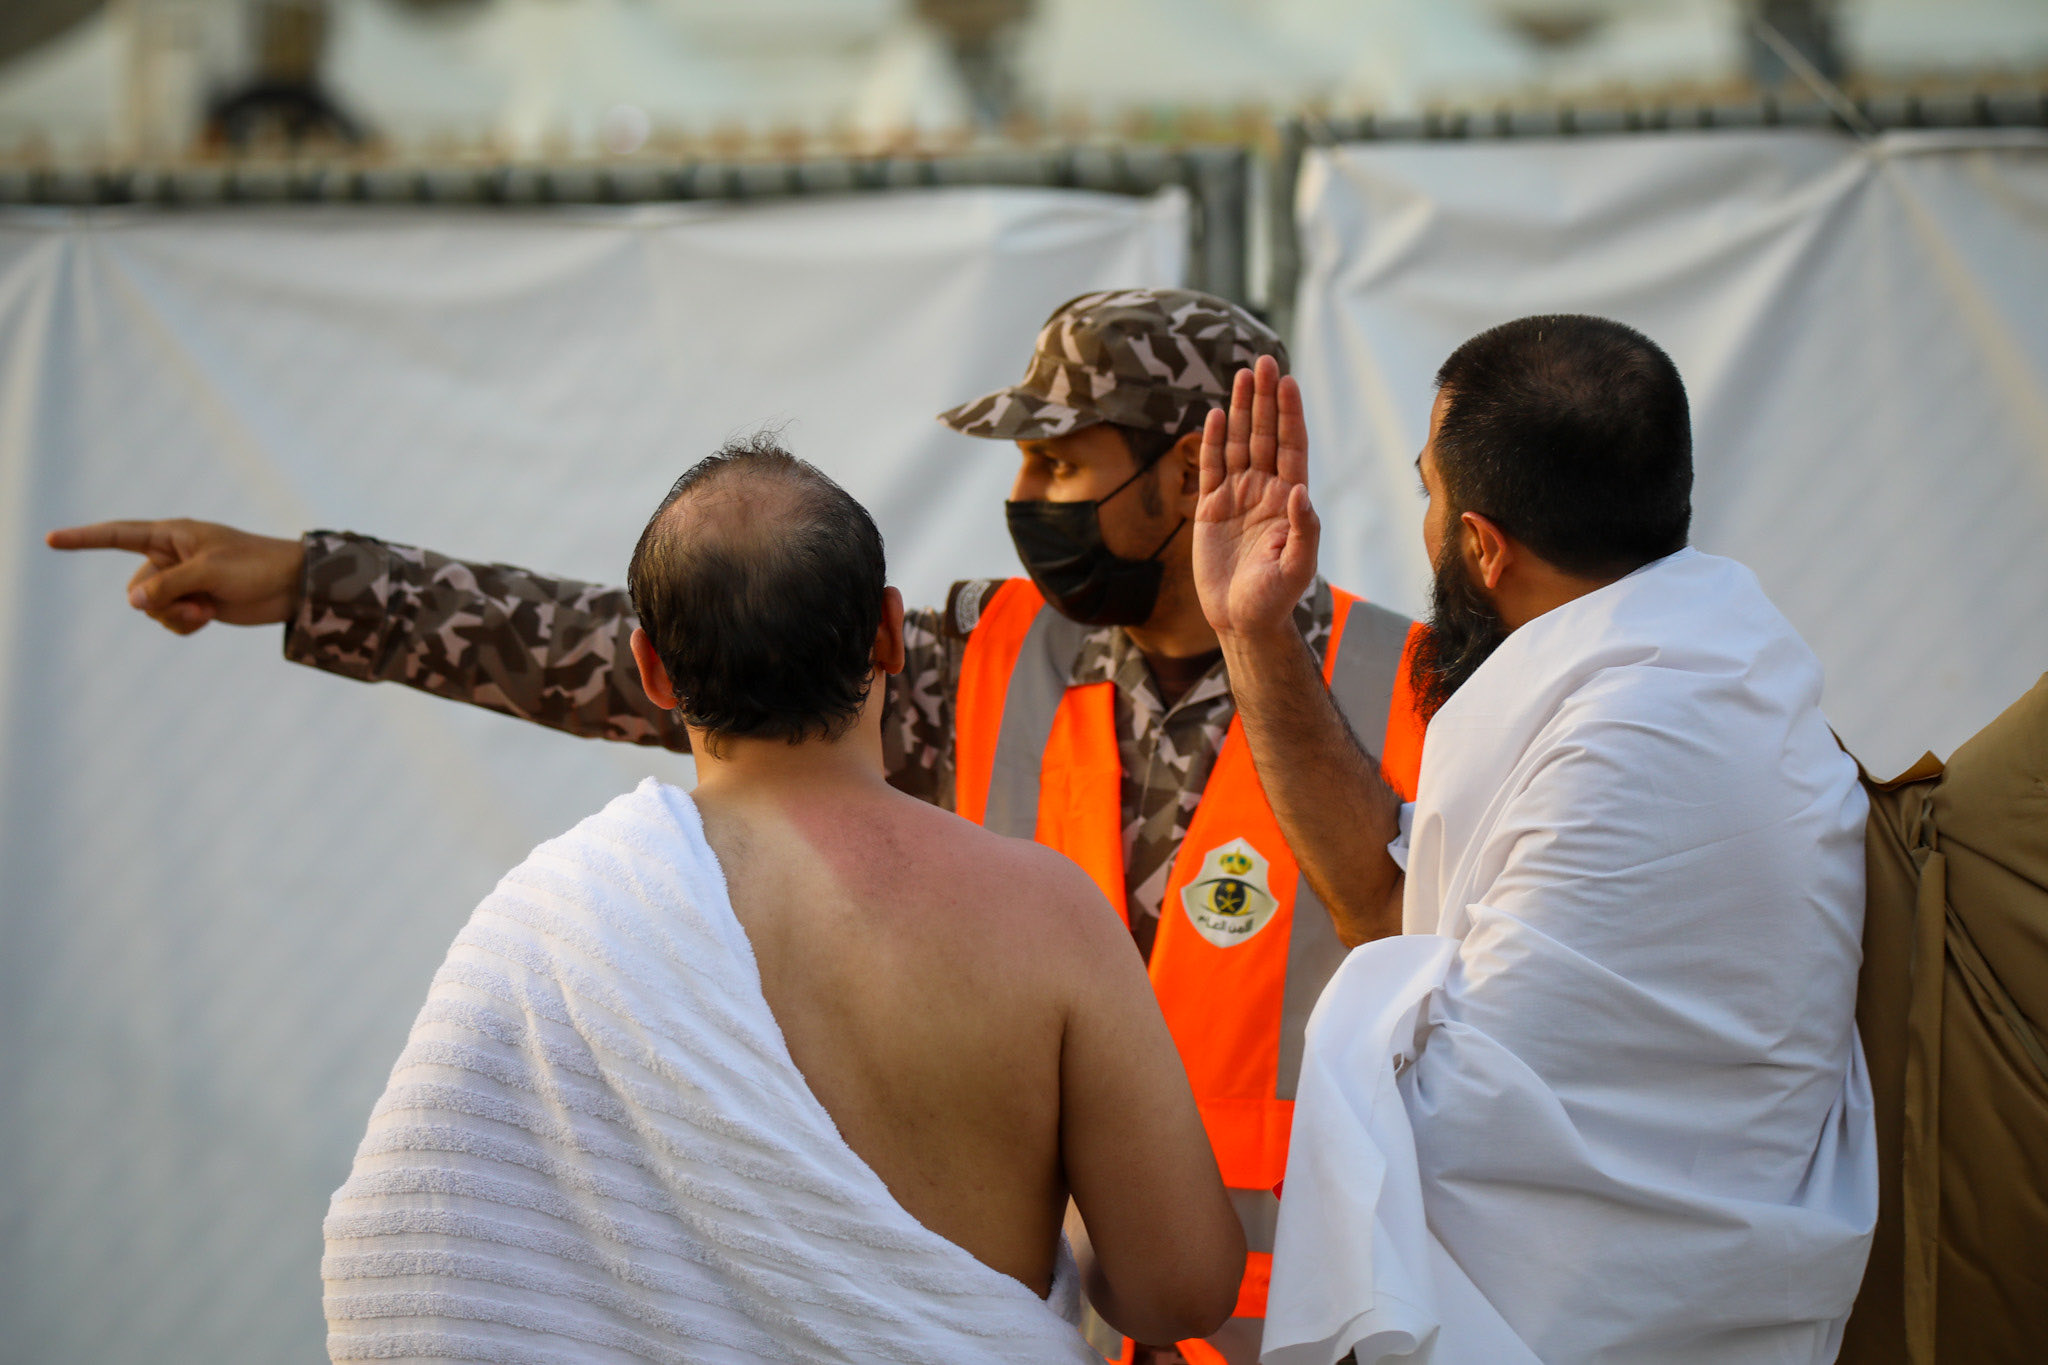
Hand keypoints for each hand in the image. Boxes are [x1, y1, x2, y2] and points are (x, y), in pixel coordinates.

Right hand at [45, 518, 305, 633]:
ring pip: (151, 608)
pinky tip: (209, 616)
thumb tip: (133, 602)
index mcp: (171, 535)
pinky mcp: (194, 602)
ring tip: (207, 607)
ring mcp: (181, 581)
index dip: (84, 539)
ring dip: (175, 615)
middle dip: (159, 600)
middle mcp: (171, 556)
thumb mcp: (208, 572)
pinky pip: (170, 620)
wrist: (291, 586)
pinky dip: (185, 624)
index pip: (118, 534)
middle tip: (196, 598)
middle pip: (136, 587)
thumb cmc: (254, 566)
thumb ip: (168, 585)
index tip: (51, 539)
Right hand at [1193, 354, 1319, 639]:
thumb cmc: (1275, 599)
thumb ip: (1303, 528)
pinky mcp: (1211, 509)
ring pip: (1240, 444)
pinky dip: (1214, 441)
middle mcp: (1265, 491)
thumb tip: (1299, 490)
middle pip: (1266, 435)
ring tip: (1243, 374)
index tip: (1287, 382)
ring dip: (1242, 410)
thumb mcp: (1298, 567)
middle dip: (1265, 399)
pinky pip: (1211, 468)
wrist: (1242, 621)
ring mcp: (1238, 497)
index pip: (1292, 446)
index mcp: (1290, 500)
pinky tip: (1218, 415)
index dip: (1290, 414)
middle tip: (1264, 361)